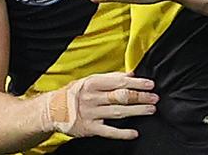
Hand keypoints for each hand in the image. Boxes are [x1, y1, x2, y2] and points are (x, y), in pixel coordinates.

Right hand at [41, 72, 157, 139]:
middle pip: (121, 97)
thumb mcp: (90, 80)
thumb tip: (131, 74)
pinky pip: (109, 132)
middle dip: (140, 97)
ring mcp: (91, 114)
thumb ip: (111, 77)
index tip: (150, 84)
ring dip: (137, 111)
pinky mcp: (89, 128)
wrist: (52, 110)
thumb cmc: (74, 93)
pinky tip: (134, 133)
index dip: (137, 83)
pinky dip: (122, 133)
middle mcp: (93, 98)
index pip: (120, 82)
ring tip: (151, 110)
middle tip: (155, 98)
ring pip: (118, 113)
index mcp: (93, 83)